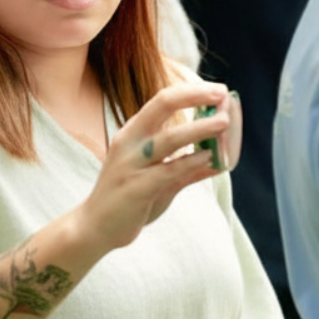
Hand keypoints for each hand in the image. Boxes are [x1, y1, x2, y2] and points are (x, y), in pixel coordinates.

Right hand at [75, 82, 235, 251]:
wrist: (95, 228)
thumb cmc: (128, 200)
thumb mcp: (159, 178)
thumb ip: (186, 168)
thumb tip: (219, 160)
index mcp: (133, 133)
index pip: (163, 100)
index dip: (193, 91)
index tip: (219, 91)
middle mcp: (130, 142)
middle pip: (163, 105)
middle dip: (195, 96)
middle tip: (223, 96)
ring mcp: (131, 164)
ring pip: (169, 138)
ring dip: (199, 128)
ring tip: (224, 122)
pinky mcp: (136, 188)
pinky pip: (168, 170)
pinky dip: (191, 161)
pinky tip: (210, 157)